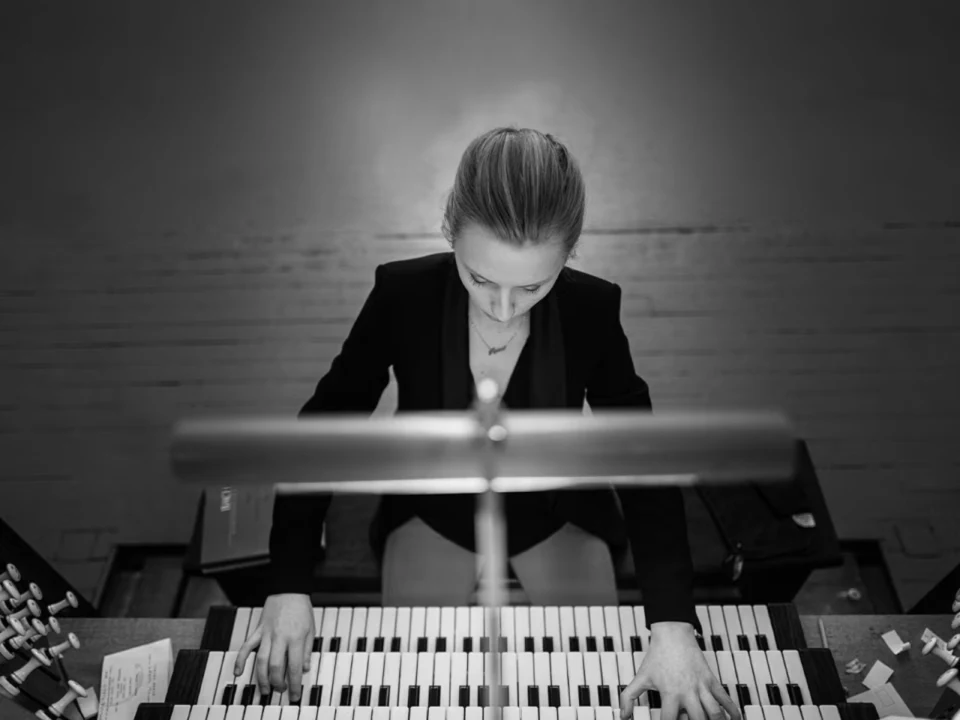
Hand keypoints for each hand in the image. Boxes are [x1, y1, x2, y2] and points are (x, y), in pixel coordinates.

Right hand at [234, 594, 314, 702]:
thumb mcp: (311, 629)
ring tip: (265, 689)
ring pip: (261, 660)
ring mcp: (267, 634)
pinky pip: (246, 646)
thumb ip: (307, 650)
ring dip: (262, 677)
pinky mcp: (258, 630)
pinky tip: (238, 672)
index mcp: (296, 638)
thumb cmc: (301, 609)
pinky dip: (240, 659)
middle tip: (281, 690)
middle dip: (277, 683)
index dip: (295, 683)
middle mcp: (280, 637)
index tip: (295, 694)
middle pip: (276, 667)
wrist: (288, 589)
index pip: (295, 666)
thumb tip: (304, 668)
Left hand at [619, 622, 741, 719]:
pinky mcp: (712, 680)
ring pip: (715, 712)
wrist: (672, 633)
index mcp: (669, 693)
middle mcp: (687, 691)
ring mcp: (702, 686)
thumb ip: (628, 698)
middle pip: (697, 719)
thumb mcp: (640, 677)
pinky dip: (733, 711)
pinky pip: (726, 698)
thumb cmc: (656, 656)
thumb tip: (623, 716)